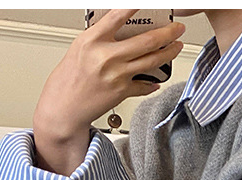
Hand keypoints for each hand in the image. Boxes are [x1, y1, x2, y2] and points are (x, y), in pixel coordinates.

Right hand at [33, 9, 185, 172]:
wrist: (64, 107)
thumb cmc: (68, 79)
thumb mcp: (80, 48)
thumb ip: (101, 38)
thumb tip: (121, 30)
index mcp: (92, 40)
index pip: (118, 15)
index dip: (136, 6)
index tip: (149, 3)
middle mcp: (107, 56)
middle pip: (146, 41)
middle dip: (168, 33)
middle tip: (178, 29)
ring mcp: (117, 75)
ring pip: (152, 61)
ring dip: (169, 53)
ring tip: (177, 46)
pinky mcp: (123, 92)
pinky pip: (145, 85)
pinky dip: (153, 82)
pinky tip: (159, 79)